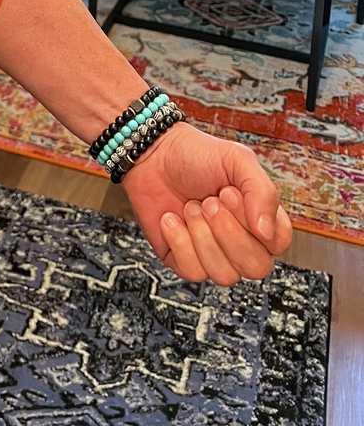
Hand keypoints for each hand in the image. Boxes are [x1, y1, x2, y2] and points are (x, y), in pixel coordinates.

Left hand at [121, 122, 292, 284]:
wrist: (151, 153)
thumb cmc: (196, 155)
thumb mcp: (236, 159)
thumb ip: (262, 191)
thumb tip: (266, 232)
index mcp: (259, 218)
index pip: (277, 243)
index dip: (256, 224)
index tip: (230, 193)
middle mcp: (240, 241)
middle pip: (255, 267)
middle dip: (227, 232)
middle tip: (208, 201)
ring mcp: (213, 254)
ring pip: (224, 275)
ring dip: (202, 236)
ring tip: (190, 207)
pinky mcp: (184, 260)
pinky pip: (193, 272)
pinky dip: (179, 242)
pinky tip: (171, 218)